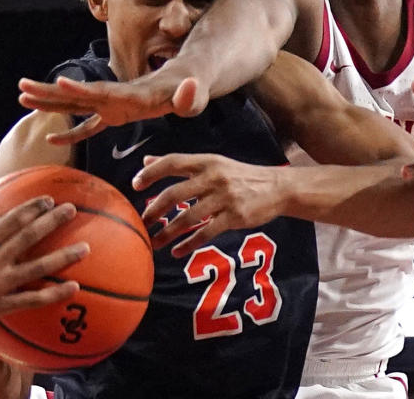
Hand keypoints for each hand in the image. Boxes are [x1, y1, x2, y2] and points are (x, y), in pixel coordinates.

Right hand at [0, 184, 89, 336]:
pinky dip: (54, 294)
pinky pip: (33, 300)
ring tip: (85, 248)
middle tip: (72, 210)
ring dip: (63, 258)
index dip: (31, 209)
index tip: (49, 200)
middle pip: (28, 238)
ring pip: (36, 269)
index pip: (10, 222)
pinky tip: (74, 287)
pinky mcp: (2, 306)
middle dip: (51, 222)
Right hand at [18, 72, 208, 144]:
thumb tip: (190, 88)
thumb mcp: (194, 97)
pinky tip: (51, 139)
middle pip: (78, 94)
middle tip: (22, 86)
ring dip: (50, 102)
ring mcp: (112, 104)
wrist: (185, 82)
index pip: (103, 92)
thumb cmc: (190, 92)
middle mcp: (116, 96)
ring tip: (21, 96)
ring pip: (76, 104)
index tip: (60, 82)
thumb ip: (189, 97)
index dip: (82, 89)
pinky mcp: (114, 114)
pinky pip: (88, 124)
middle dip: (51, 91)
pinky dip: (71, 132)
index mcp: (131, 95)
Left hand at [133, 154, 283, 257]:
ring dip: (167, 232)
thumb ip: (180, 164)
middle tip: (142, 221)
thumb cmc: (240, 175)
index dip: (151, 172)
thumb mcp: (213, 163)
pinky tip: (177, 252)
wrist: (277, 188)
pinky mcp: (234, 217)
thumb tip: (146, 161)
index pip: (172, 162)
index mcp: (207, 161)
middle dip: (154, 209)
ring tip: (154, 242)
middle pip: (174, 193)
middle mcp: (213, 178)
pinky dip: (188, 244)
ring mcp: (224, 198)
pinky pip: (205, 233)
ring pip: (187, 217)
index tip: (135, 185)